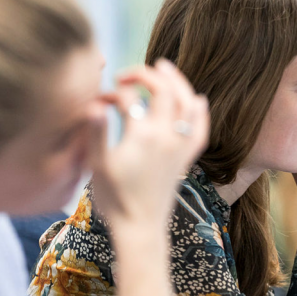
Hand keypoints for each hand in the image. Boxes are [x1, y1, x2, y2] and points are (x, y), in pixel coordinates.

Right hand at [88, 59, 209, 230]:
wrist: (140, 228)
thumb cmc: (115, 199)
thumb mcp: (98, 164)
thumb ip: (97, 131)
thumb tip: (95, 104)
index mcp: (142, 136)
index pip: (128, 99)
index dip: (112, 93)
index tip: (100, 100)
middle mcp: (166, 136)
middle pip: (164, 90)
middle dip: (146, 75)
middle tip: (129, 73)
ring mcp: (180, 146)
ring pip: (187, 103)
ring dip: (177, 82)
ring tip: (163, 68)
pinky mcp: (186, 158)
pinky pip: (201, 129)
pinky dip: (200, 111)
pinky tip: (197, 100)